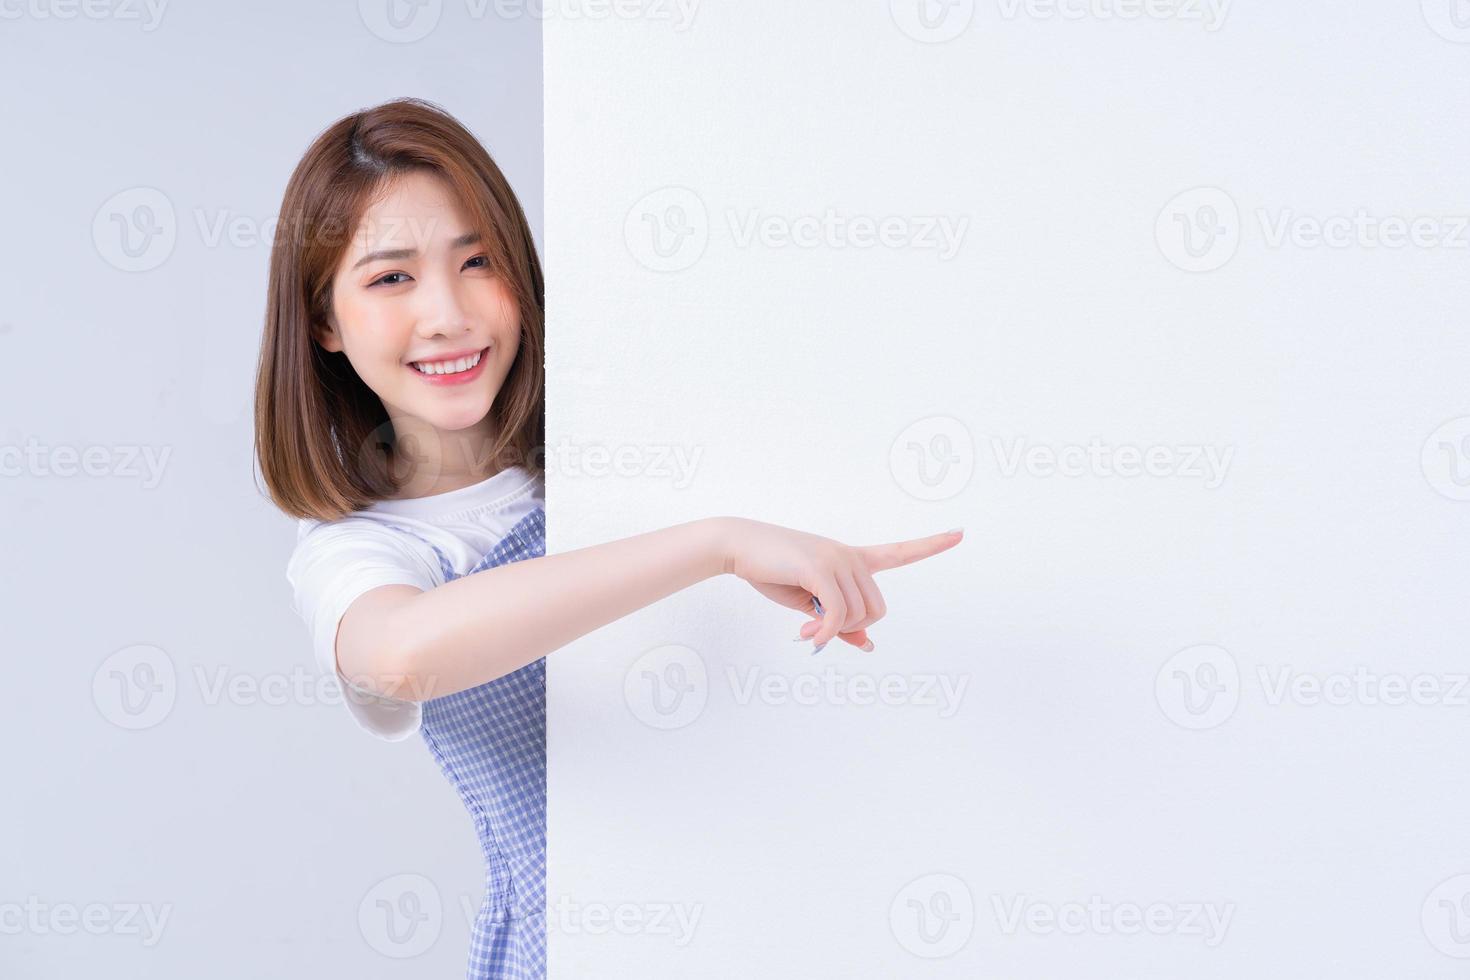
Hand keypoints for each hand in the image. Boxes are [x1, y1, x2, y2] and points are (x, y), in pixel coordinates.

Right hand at [716, 517, 964, 651]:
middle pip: (877, 609)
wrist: (739, 547)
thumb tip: (868, 646)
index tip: (960, 533)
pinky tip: (804, 635)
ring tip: (803, 626)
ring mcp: (837, 559)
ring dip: (831, 631)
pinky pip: (837, 614)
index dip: (931, 545)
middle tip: (818, 630)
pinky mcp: (820, 568)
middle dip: (852, 628)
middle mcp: (850, 556)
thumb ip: (839, 623)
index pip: (900, 552)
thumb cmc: (773, 573)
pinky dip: (823, 633)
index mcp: (852, 559)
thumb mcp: (809, 603)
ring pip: (857, 615)